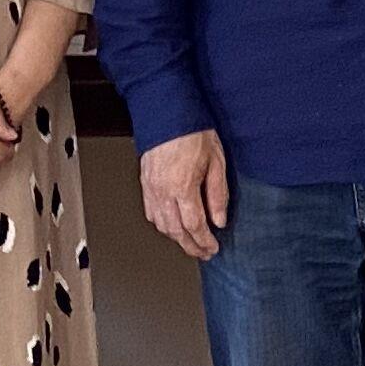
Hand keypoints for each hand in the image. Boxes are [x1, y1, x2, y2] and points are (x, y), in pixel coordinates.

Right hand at [140, 129, 233, 259]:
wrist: (168, 112)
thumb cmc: (193, 131)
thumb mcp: (216, 161)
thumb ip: (218, 194)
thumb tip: (219, 220)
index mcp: (183, 186)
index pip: (194, 225)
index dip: (204, 241)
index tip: (212, 248)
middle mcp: (163, 190)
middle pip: (176, 231)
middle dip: (191, 246)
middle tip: (203, 253)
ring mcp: (151, 187)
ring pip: (161, 224)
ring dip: (176, 238)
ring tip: (190, 242)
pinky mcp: (145, 182)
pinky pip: (151, 212)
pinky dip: (162, 224)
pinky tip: (172, 225)